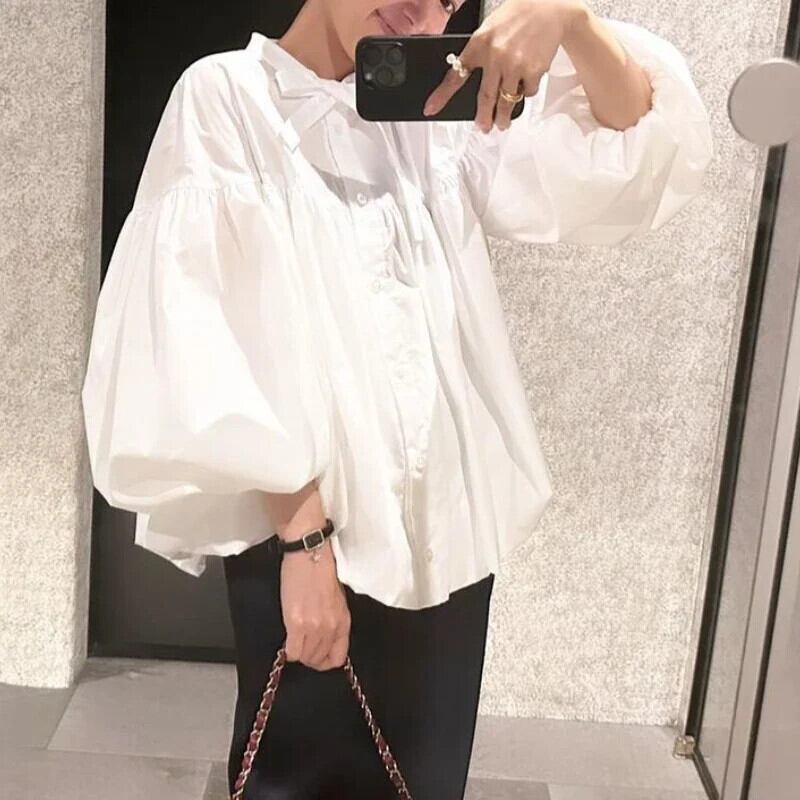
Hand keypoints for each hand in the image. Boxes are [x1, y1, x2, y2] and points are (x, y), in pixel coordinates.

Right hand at [279, 536, 350, 669]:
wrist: (309, 556)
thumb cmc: (321, 572)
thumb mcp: (337, 600)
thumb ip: (333, 621)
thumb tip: (325, 638)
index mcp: (343, 622)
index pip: (338, 657)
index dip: (325, 661)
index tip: (317, 657)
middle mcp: (331, 628)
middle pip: (318, 659)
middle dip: (309, 657)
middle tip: (302, 647)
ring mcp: (314, 627)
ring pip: (305, 658)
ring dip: (298, 654)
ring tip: (294, 641)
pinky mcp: (297, 624)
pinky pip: (292, 652)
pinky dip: (288, 651)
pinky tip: (287, 640)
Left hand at [422, 0, 586, 132]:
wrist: (548, 6)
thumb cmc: (516, 18)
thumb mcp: (489, 30)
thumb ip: (479, 54)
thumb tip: (470, 81)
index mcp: (479, 44)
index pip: (456, 75)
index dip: (441, 95)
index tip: (430, 109)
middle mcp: (495, 56)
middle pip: (485, 98)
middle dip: (483, 119)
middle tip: (483, 128)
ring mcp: (515, 65)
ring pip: (506, 102)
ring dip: (503, 117)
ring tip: (502, 123)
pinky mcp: (534, 71)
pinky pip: (527, 92)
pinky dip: (526, 91)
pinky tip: (526, 82)